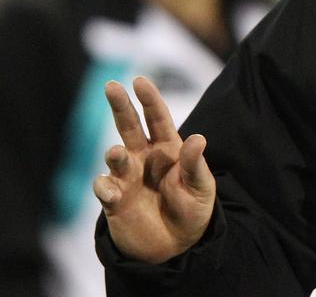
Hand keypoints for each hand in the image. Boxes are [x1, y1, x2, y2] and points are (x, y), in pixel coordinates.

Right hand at [93, 77, 215, 263]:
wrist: (176, 245)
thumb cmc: (193, 210)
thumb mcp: (202, 188)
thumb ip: (196, 165)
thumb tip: (197, 138)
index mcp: (168, 149)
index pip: (157, 118)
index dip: (149, 99)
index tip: (140, 81)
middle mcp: (144, 158)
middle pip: (129, 126)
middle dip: (120, 105)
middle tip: (111, 85)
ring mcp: (127, 177)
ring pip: (114, 156)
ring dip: (114, 154)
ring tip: (117, 153)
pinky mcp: (114, 200)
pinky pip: (103, 187)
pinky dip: (105, 187)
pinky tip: (113, 194)